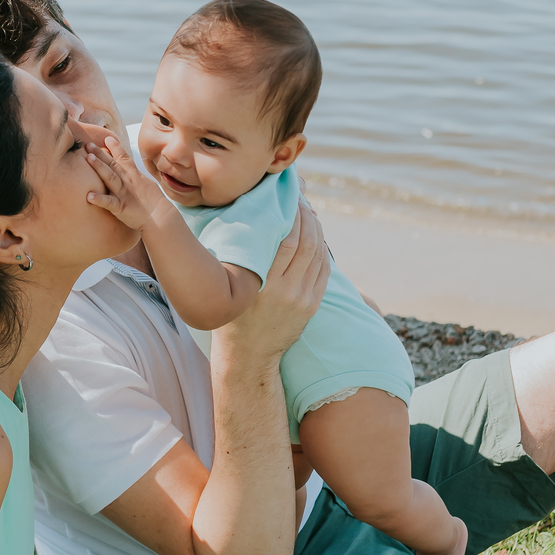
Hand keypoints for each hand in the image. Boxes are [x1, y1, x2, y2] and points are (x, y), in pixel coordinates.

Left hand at [83, 127, 169, 231]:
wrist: (160, 218)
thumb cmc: (153, 203)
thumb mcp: (145, 184)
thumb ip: (135, 176)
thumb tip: (130, 169)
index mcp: (134, 176)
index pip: (124, 158)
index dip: (115, 147)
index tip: (106, 137)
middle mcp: (128, 181)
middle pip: (113, 164)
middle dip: (100, 153)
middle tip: (87, 144)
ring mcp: (124, 194)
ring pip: (110, 178)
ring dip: (99, 167)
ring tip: (88, 158)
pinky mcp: (121, 207)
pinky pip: (109, 203)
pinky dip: (99, 199)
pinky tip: (89, 196)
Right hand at [215, 201, 328, 363]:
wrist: (248, 355)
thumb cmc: (230, 316)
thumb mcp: (231, 287)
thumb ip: (243, 259)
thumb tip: (252, 222)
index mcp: (263, 285)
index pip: (287, 240)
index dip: (292, 215)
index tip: (288, 198)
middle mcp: (286, 292)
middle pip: (307, 244)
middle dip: (307, 217)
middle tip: (301, 199)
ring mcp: (303, 300)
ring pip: (318, 255)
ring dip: (317, 230)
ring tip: (310, 213)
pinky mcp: (312, 306)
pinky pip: (324, 270)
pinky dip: (322, 249)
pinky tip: (316, 236)